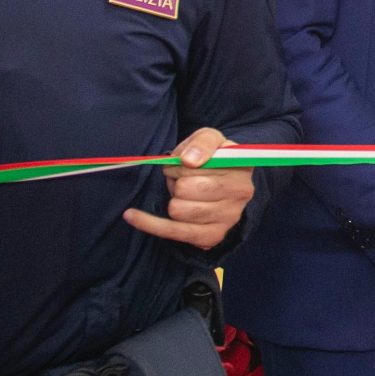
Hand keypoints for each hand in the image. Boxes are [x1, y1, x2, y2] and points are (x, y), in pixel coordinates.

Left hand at [121, 129, 254, 250]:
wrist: (225, 183)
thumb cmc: (212, 159)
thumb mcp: (210, 138)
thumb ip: (202, 142)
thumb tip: (189, 161)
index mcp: (242, 168)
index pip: (195, 169)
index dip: (180, 166)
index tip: (182, 164)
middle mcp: (240, 195)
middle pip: (185, 190)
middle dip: (174, 182)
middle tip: (179, 179)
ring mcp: (228, 219)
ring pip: (178, 210)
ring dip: (172, 200)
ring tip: (182, 195)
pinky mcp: (212, 237)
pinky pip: (173, 232)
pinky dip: (149, 223)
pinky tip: (131, 216)